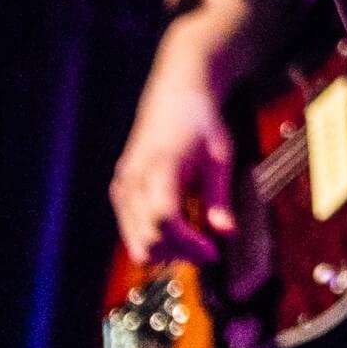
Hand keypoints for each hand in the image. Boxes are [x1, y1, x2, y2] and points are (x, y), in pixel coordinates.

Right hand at [111, 64, 234, 266]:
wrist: (176, 94)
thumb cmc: (201, 121)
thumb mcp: (220, 157)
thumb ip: (219, 197)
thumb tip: (226, 233)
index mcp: (161, 167)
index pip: (165, 220)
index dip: (188, 244)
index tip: (212, 251)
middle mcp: (135, 178)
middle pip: (147, 236)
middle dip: (178, 253)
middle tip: (205, 251)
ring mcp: (123, 183)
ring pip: (134, 238)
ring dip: (163, 250)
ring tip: (192, 243)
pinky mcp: (120, 187)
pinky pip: (128, 226)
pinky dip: (150, 237)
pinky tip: (175, 231)